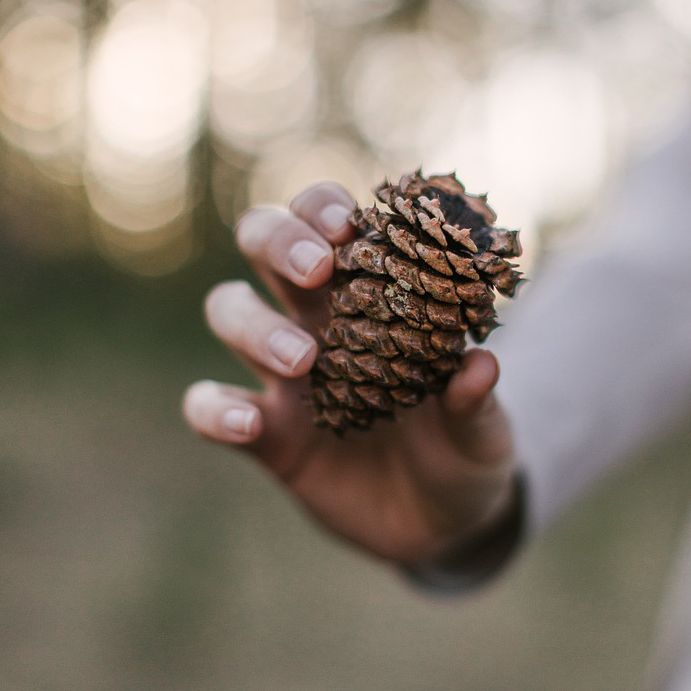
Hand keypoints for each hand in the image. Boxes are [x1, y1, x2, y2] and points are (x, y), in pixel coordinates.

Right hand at [183, 182, 515, 564]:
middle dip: (277, 241)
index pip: (331, 226)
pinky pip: (209, 407)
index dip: (326, 209)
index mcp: (372, 301)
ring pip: (229, 311)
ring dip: (255, 325)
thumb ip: (476, 401)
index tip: (348, 225)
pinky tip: (251, 424)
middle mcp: (317, 323)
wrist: (436, 522)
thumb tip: (480, 365)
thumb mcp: (482, 432)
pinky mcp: (264, 436)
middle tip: (316, 273)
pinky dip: (215, 409)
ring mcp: (282, 378)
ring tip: (304, 360)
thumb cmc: (462, 455)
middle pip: (263, 243)